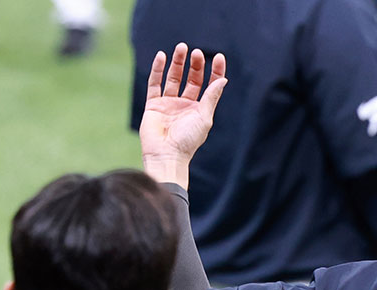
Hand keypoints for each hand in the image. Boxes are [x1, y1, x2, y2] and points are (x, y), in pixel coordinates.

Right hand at [139, 43, 226, 187]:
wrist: (165, 155)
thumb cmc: (187, 141)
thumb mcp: (204, 118)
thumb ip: (211, 97)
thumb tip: (223, 79)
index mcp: (199, 109)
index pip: (209, 85)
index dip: (215, 71)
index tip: (219, 57)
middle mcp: (184, 104)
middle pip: (191, 78)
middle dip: (195, 65)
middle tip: (196, 52)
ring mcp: (168, 103)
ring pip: (173, 78)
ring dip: (177, 62)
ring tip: (181, 47)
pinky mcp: (153, 105)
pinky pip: (155, 83)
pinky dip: (158, 69)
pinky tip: (162, 56)